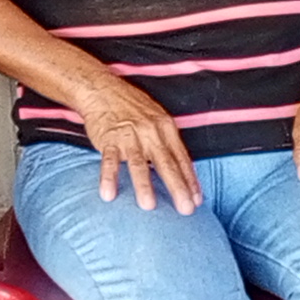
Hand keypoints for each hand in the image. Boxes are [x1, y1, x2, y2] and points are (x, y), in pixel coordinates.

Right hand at [72, 68, 201, 213]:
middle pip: (166, 163)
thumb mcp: (157, 120)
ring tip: (149, 206)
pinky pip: (108, 161)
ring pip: (138, 163)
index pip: (181, 158)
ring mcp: (129, 136)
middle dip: (177, 188)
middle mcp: (151, 132)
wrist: (103, 89)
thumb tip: (181, 172)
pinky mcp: (109, 138)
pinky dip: (108, 177)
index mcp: (166, 128)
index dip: (190, 181)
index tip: (197, 201)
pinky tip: (108, 195)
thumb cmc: (132, 108)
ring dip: (144, 185)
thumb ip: (167, 144)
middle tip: (186, 210)